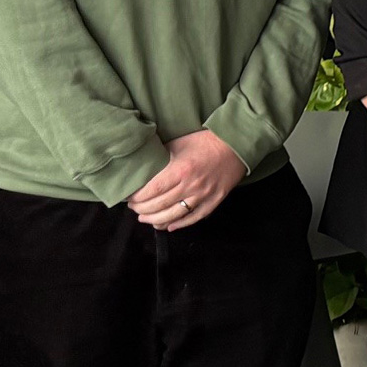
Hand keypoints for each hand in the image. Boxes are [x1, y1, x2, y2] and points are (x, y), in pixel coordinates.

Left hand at [126, 130, 246, 230]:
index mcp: (180, 170)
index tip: (129, 199)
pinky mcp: (215, 200)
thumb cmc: (206, 141)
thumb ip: (161, 156)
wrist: (236, 144)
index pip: (152, 191)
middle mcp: (191, 185)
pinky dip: (180, 224)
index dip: (137, 199)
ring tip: (146, 219)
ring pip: (175, 216)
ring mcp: (204, 195)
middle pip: (160, 206)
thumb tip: (143, 166)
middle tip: (135, 209)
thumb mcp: (179, 143)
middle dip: (143, 210)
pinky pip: (195, 218)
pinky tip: (169, 226)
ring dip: (156, 220)